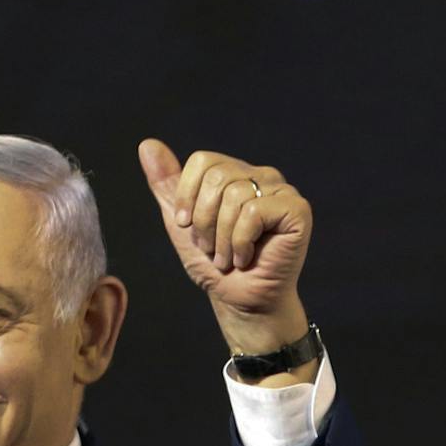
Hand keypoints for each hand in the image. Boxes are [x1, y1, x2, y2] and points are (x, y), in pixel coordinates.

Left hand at [138, 139, 313, 351]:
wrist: (240, 300)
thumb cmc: (213, 263)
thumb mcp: (180, 223)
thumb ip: (166, 184)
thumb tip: (147, 144)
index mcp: (235, 173)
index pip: (202, 161)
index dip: (187, 196)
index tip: (186, 226)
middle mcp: (261, 175)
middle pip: (217, 177)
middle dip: (204, 221)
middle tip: (210, 248)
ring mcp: (282, 191)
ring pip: (235, 196)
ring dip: (222, 238)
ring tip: (228, 257)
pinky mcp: (297, 210)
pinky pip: (254, 212)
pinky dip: (241, 242)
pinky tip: (247, 257)